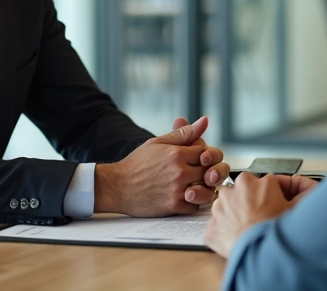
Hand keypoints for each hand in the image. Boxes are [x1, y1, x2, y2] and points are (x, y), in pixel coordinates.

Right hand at [94, 116, 209, 216]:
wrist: (117, 186)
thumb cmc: (137, 163)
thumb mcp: (158, 143)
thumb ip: (184, 133)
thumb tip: (205, 121)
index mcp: (177, 153)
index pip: (207, 153)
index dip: (203, 156)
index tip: (195, 159)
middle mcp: (179, 172)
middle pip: (209, 171)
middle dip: (205, 172)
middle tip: (195, 173)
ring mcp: (177, 190)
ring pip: (206, 190)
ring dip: (202, 188)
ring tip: (191, 185)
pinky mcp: (173, 206)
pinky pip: (195, 206)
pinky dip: (192, 202)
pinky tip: (182, 195)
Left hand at [204, 172, 317, 257]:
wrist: (259, 255)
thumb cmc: (276, 233)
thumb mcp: (296, 209)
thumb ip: (302, 195)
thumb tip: (309, 189)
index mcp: (254, 181)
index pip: (266, 184)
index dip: (273, 195)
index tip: (275, 204)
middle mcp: (233, 190)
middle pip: (243, 193)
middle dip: (251, 202)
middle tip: (262, 218)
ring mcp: (219, 208)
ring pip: (228, 208)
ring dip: (236, 216)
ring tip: (250, 230)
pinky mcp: (211, 227)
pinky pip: (219, 228)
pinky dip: (226, 233)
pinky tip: (239, 240)